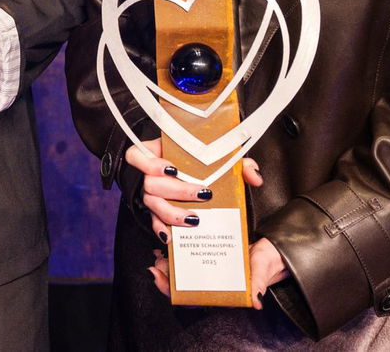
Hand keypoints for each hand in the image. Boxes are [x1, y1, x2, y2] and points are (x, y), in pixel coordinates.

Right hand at [123, 139, 262, 242]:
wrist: (199, 181)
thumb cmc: (203, 166)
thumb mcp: (219, 159)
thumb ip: (237, 163)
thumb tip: (252, 175)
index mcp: (157, 153)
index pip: (136, 155)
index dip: (149, 163)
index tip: (172, 169)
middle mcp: (149, 175)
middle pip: (150, 183)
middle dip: (177, 190)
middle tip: (203, 194)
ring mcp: (150, 194)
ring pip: (152, 204)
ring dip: (172, 212)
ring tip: (194, 219)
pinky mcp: (155, 212)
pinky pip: (152, 221)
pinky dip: (161, 228)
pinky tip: (171, 236)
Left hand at [150, 237, 284, 307]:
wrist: (277, 248)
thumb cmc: (270, 262)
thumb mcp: (262, 270)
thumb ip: (258, 284)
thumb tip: (255, 302)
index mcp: (221, 290)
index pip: (191, 297)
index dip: (171, 289)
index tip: (156, 275)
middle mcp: (213, 279)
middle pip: (182, 282)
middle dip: (165, 272)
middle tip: (155, 259)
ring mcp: (211, 266)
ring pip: (184, 266)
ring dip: (170, 258)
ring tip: (160, 248)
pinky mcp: (212, 250)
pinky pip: (192, 251)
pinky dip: (180, 245)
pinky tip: (172, 237)